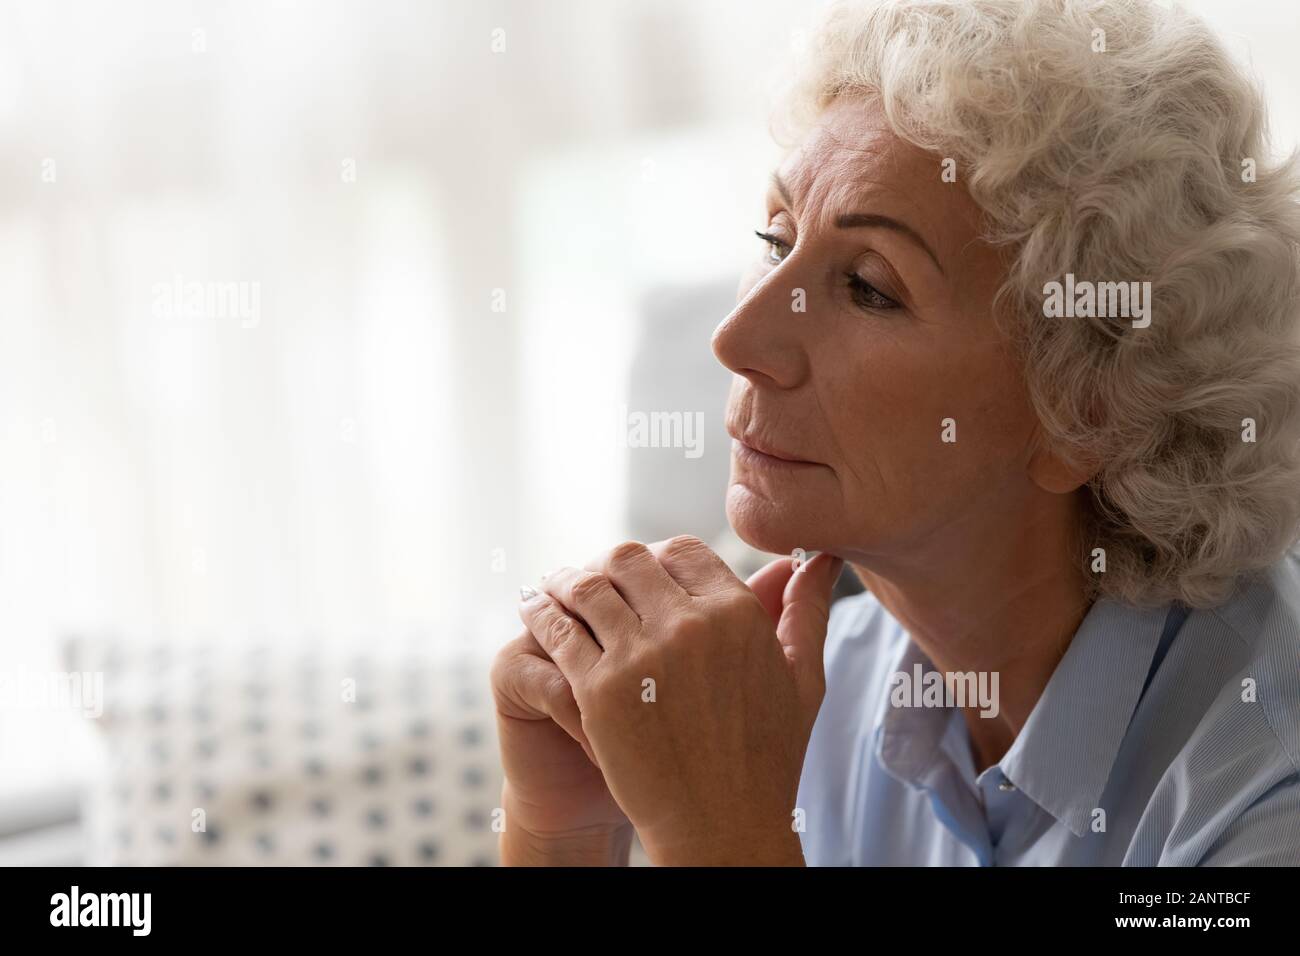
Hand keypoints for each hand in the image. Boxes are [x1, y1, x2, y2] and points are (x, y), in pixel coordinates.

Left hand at [518, 535, 842, 865]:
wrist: (722, 827)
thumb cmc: (767, 757)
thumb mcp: (803, 678)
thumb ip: (806, 610)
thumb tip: (821, 560)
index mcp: (737, 615)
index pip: (682, 549)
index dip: (658, 555)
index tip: (642, 571)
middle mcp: (688, 626)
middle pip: (629, 558)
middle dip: (609, 564)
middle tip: (592, 574)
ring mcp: (640, 656)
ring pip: (586, 586)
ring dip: (566, 580)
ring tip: (554, 586)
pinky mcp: (599, 690)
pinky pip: (559, 631)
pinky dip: (542, 614)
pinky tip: (535, 612)